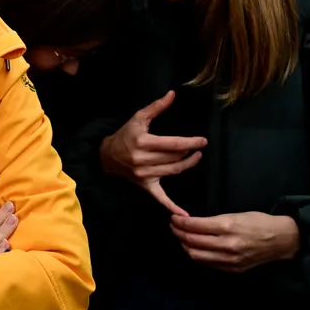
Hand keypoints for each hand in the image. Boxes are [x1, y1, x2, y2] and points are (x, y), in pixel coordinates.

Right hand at [100, 90, 206, 216]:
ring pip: (173, 171)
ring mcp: (144, 175)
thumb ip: (156, 107)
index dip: (190, 142)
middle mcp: (142, 160)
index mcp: (142, 142)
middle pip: (174, 158)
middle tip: (199, 146)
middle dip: (189, 151)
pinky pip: (160, 198)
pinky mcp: (145, 186)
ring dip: (188, 165)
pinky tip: (184, 215)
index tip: (202, 140)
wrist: (107, 155)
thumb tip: (172, 94)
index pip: (172, 144)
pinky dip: (172, 207)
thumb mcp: (138, 118)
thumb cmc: (126, 134)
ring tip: (196, 157)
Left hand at [170, 211, 299, 271]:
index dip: (180, 222)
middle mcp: (227, 245)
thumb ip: (214, 221)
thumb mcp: (237, 214)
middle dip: (178, 233)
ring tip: (181, 238)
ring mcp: (230, 260)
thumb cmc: (259, 222)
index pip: (195, 226)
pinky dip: (198, 256)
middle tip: (174, 226)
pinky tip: (195, 248)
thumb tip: (193, 223)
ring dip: (185, 246)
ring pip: (196, 256)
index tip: (173, 218)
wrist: (281, 240)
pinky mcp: (234, 269)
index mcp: (228, 227)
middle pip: (192, 242)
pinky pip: (208, 264)